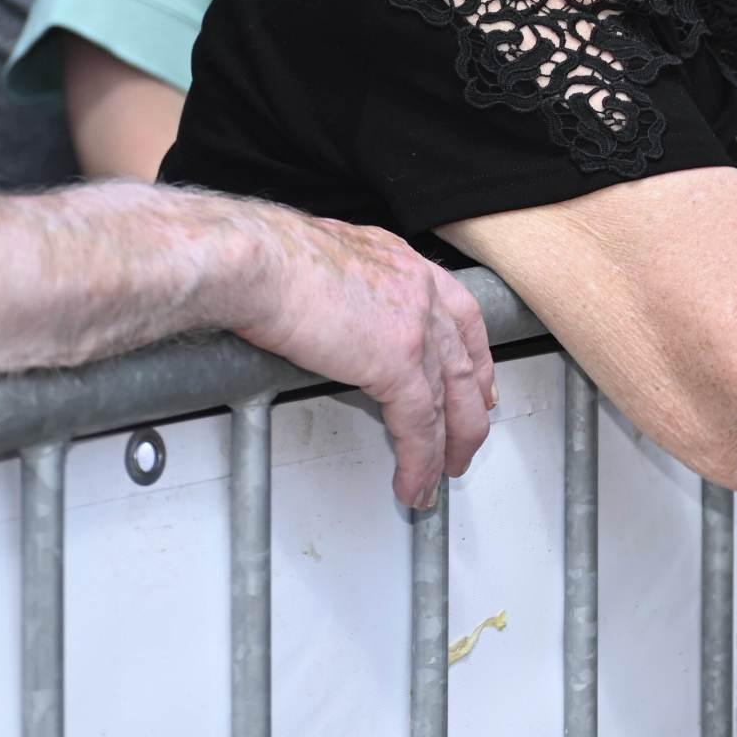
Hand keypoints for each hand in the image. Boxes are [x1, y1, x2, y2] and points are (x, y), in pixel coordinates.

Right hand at [211, 203, 494, 508]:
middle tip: (466, 442)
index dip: (475, 355)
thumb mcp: (324, 258)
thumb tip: (328, 305)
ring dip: (447, 446)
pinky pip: (419, 424)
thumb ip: (344, 287)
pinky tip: (414, 482)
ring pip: (449, 400)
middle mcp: (420, 290)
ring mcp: (416, 326)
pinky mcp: (397, 362)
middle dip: (469, 411)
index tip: (479, 383)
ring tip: (439, 477)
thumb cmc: (267, 254)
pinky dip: (419, 460)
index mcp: (404, 264)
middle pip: (466, 363)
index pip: (461, 315)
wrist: (257, 260)